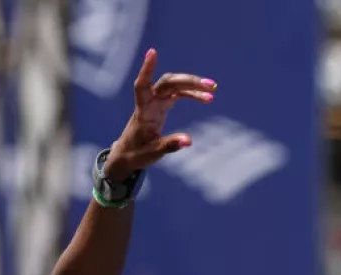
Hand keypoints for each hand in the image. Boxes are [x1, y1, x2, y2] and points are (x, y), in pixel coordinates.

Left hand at [105, 49, 216, 180]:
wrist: (128, 155)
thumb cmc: (136, 153)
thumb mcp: (154, 153)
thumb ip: (170, 145)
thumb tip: (189, 140)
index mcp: (143, 112)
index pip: (142, 86)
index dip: (147, 70)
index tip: (152, 52)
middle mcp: (149, 103)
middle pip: (167, 83)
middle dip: (188, 81)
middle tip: (210, 85)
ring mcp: (156, 102)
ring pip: (175, 86)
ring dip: (193, 86)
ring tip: (212, 91)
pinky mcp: (162, 106)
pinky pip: (178, 94)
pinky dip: (191, 95)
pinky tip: (206, 98)